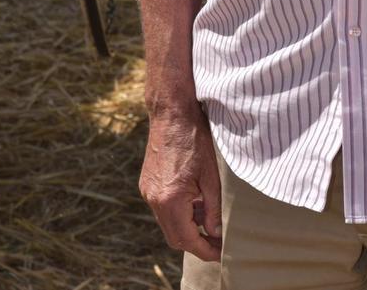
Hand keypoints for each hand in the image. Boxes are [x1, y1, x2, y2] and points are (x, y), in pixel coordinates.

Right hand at [140, 109, 221, 260]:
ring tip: (208, 219)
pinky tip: (194, 202)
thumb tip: (216, 233)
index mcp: (170, 200)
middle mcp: (154, 200)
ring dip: (187, 228)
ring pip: (167, 225)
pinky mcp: (146, 185)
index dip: (205, 250)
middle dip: (196, 243)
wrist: (171, 113)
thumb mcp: (210, 176)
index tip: (220, 253)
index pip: (187, 239)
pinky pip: (162, 210)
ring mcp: (147, 192)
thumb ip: (212, 209)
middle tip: (217, 242)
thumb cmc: (194, 140)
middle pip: (174, 237)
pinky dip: (178, 214)